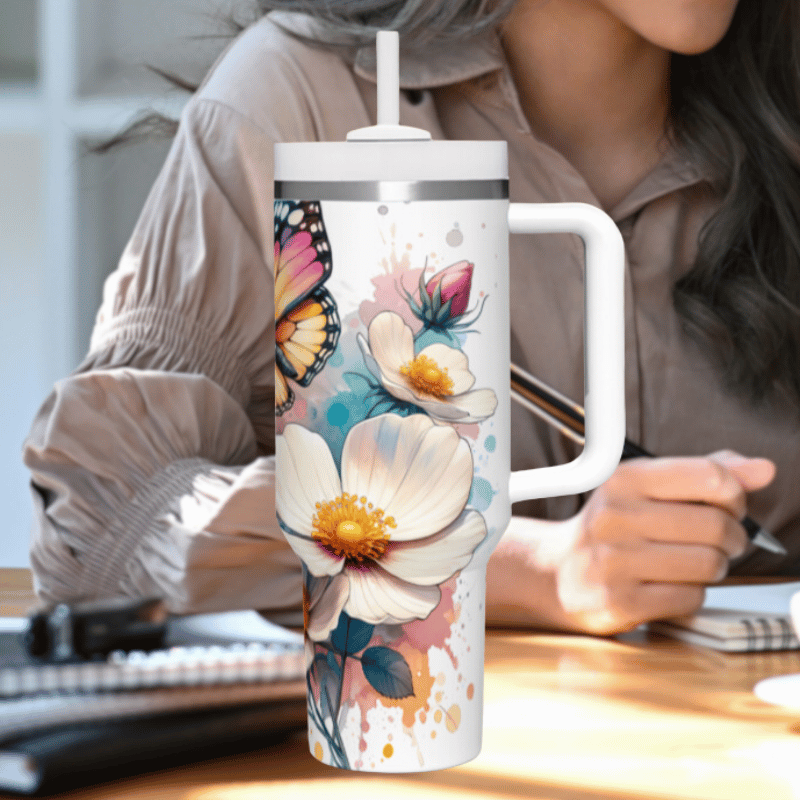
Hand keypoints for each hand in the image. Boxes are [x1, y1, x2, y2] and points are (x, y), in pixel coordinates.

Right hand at [549, 450, 775, 634]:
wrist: (558, 572)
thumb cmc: (614, 528)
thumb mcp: (648, 489)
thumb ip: (705, 473)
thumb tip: (763, 470)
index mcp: (623, 479)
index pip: (709, 476)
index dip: (734, 494)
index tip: (729, 505)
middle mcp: (614, 516)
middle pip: (715, 525)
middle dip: (732, 537)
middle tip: (721, 541)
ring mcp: (613, 561)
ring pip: (708, 564)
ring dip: (715, 567)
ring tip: (695, 562)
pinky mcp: (619, 601)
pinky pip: (690, 597)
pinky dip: (693, 593)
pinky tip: (672, 584)